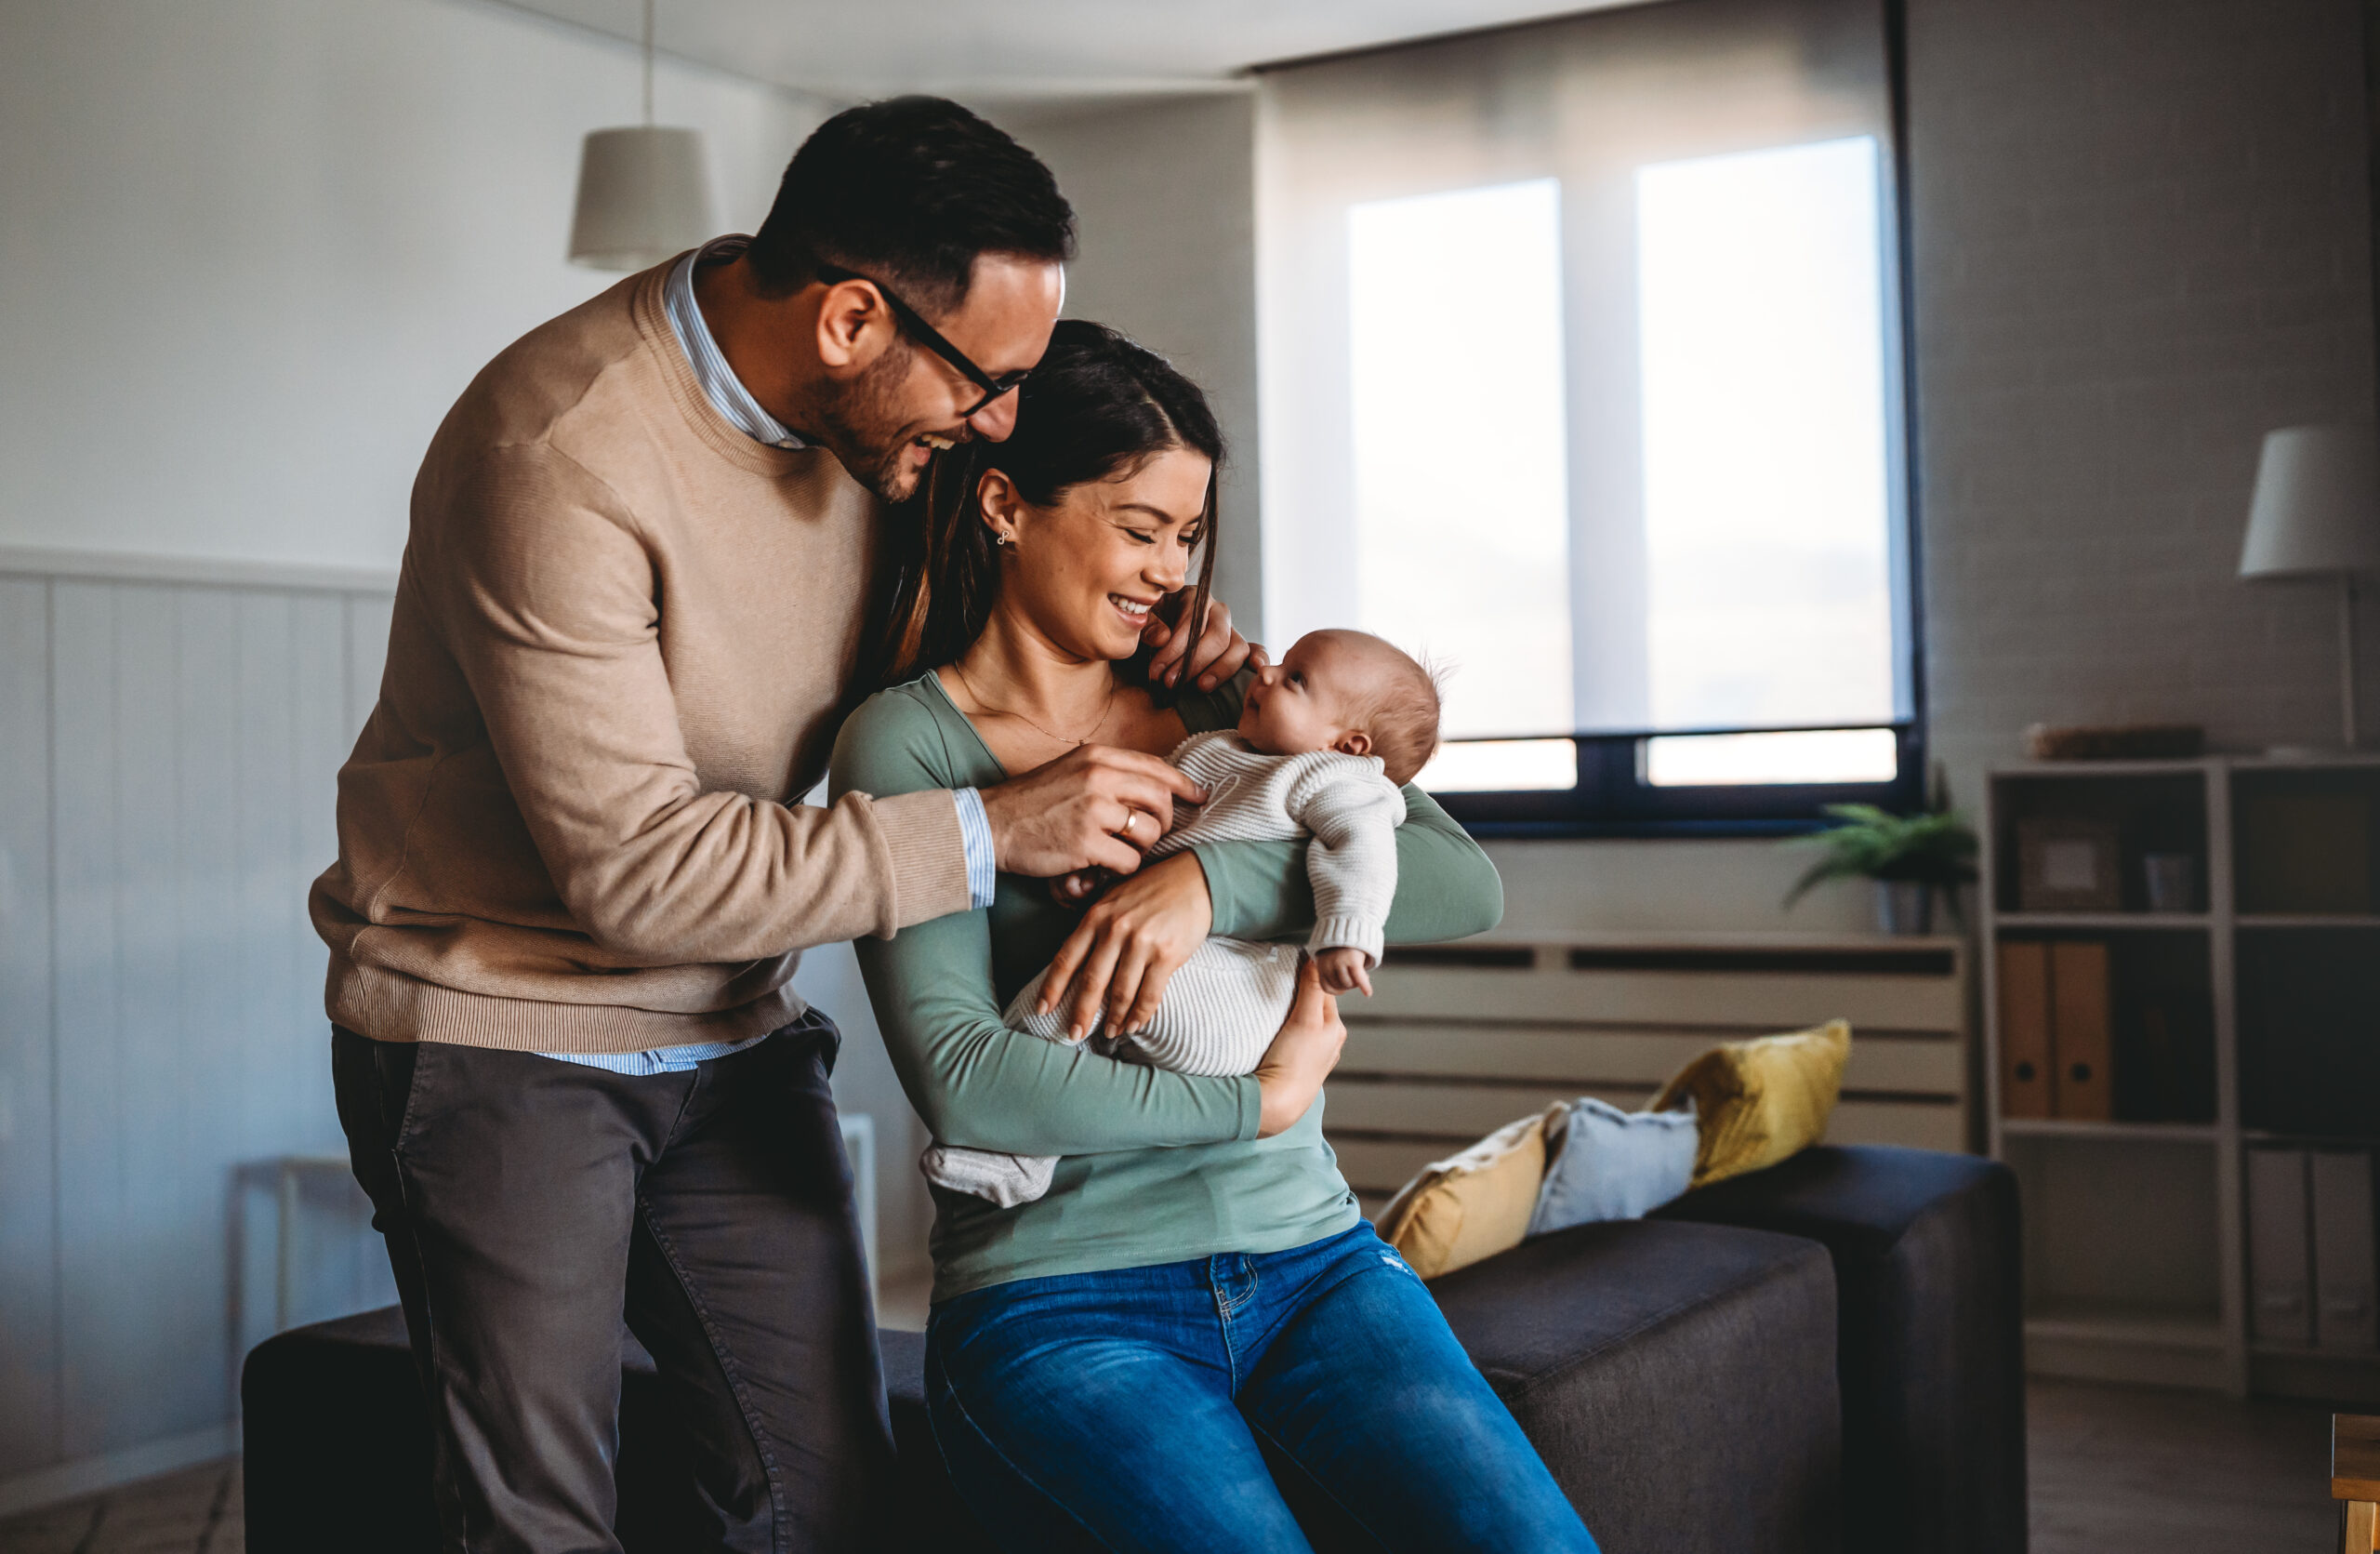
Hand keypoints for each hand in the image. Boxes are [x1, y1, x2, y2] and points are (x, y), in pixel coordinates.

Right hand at [979, 745, 1204, 877]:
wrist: (992, 824)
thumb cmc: (1032, 801)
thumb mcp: (1071, 770)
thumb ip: (1109, 773)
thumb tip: (1152, 784)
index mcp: (1099, 757)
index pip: (1157, 768)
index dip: (1184, 785)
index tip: (1200, 796)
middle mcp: (1100, 777)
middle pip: (1161, 801)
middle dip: (1165, 823)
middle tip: (1152, 836)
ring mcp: (1094, 810)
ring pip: (1149, 833)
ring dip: (1140, 848)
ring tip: (1118, 850)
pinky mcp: (1087, 843)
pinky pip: (1129, 861)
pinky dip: (1121, 869)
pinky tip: (1102, 865)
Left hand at [1038, 852, 1212, 1039]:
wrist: (1195, 879)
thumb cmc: (1153, 889)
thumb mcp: (1115, 899)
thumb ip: (1096, 924)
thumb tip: (1078, 960)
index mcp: (1096, 916)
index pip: (1067, 958)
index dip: (1052, 988)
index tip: (1042, 1010)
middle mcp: (1115, 930)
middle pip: (1091, 982)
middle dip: (1080, 1013)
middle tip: (1073, 1035)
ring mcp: (1141, 943)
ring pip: (1121, 993)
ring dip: (1114, 1018)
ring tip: (1109, 1032)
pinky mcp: (1167, 955)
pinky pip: (1149, 994)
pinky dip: (1140, 1014)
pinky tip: (1134, 1025)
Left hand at [1143, 593, 1261, 693]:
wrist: (1159, 629)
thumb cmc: (1151, 623)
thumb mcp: (1144, 619)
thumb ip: (1149, 626)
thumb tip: (1162, 639)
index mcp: (1194, 598)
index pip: (1192, 623)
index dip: (1174, 650)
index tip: (1156, 672)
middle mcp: (1217, 611)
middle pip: (1217, 636)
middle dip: (1194, 663)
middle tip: (1171, 682)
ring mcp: (1230, 629)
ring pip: (1238, 647)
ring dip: (1220, 670)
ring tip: (1200, 687)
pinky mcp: (1238, 646)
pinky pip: (1254, 650)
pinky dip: (1258, 659)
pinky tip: (1255, 670)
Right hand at [1254, 957, 1345, 1136]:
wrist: (1278, 1102)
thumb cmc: (1293, 1061)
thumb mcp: (1305, 1020)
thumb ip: (1312, 990)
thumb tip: (1316, 961)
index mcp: (1335, 1029)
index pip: (1324, 992)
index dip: (1310, 977)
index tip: (1294, 965)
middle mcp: (1330, 1043)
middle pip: (1316, 1008)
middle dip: (1302, 995)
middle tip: (1282, 983)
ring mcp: (1315, 1057)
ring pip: (1306, 1024)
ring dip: (1294, 1013)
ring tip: (1278, 1006)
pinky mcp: (1299, 1068)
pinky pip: (1297, 1040)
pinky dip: (1289, 1031)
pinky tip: (1278, 1033)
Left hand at [1311, 946, 1373, 997]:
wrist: (1351, 922)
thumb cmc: (1342, 940)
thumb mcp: (1330, 953)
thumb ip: (1331, 968)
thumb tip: (1340, 987)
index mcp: (1320, 963)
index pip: (1326, 987)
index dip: (1337, 990)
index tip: (1344, 988)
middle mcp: (1328, 963)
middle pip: (1339, 986)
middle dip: (1349, 985)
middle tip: (1356, 978)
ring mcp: (1340, 962)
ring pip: (1349, 984)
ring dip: (1356, 983)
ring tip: (1362, 975)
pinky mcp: (1352, 960)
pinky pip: (1359, 979)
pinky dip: (1365, 987)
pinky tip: (1368, 993)